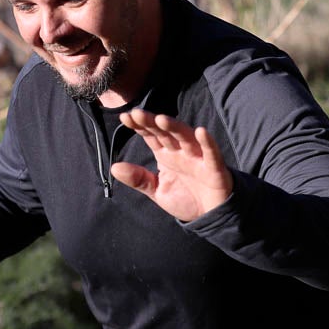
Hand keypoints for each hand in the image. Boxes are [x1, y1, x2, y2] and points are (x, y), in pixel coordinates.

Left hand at [111, 109, 233, 222]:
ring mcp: (198, 158)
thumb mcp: (157, 191)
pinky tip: (201, 131)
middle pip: (166, 132)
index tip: (125, 117)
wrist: (211, 215)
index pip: (151, 136)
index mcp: (166, 154)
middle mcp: (181, 152)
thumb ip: (138, 179)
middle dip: (152, 123)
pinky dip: (207, 143)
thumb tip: (114, 167)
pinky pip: (211, 153)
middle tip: (138, 113)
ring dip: (175, 127)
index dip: (140, 126)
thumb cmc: (186, 198)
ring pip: (186, 138)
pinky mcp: (215, 168)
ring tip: (162, 119)